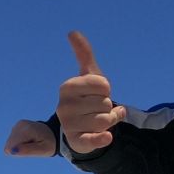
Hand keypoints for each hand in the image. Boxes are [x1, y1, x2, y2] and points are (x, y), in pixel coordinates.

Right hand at [3, 119, 56, 156]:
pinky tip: (29, 139)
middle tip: (33, 145)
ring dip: (19, 146)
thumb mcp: (43, 150)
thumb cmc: (49, 143)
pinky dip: (19, 143)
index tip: (31, 148)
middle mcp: (19, 125)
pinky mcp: (16, 127)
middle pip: (9, 146)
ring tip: (32, 142)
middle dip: (19, 149)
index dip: (19, 152)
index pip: (10, 148)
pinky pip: (12, 141)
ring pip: (9, 143)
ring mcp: (17, 125)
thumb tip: (11, 152)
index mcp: (27, 130)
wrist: (52, 134)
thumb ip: (28, 151)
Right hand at [56, 31, 126, 153]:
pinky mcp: (77, 141)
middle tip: (97, 109)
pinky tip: (107, 136)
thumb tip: (73, 31)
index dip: (106, 90)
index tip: (97, 93)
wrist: (83, 129)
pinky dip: (103, 138)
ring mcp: (69, 125)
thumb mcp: (89, 76)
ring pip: (106, 120)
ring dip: (110, 121)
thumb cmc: (88, 98)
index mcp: (67, 87)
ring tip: (99, 120)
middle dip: (108, 107)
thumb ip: (84, 55)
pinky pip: (96, 139)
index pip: (103, 84)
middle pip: (106, 102)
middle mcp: (64, 106)